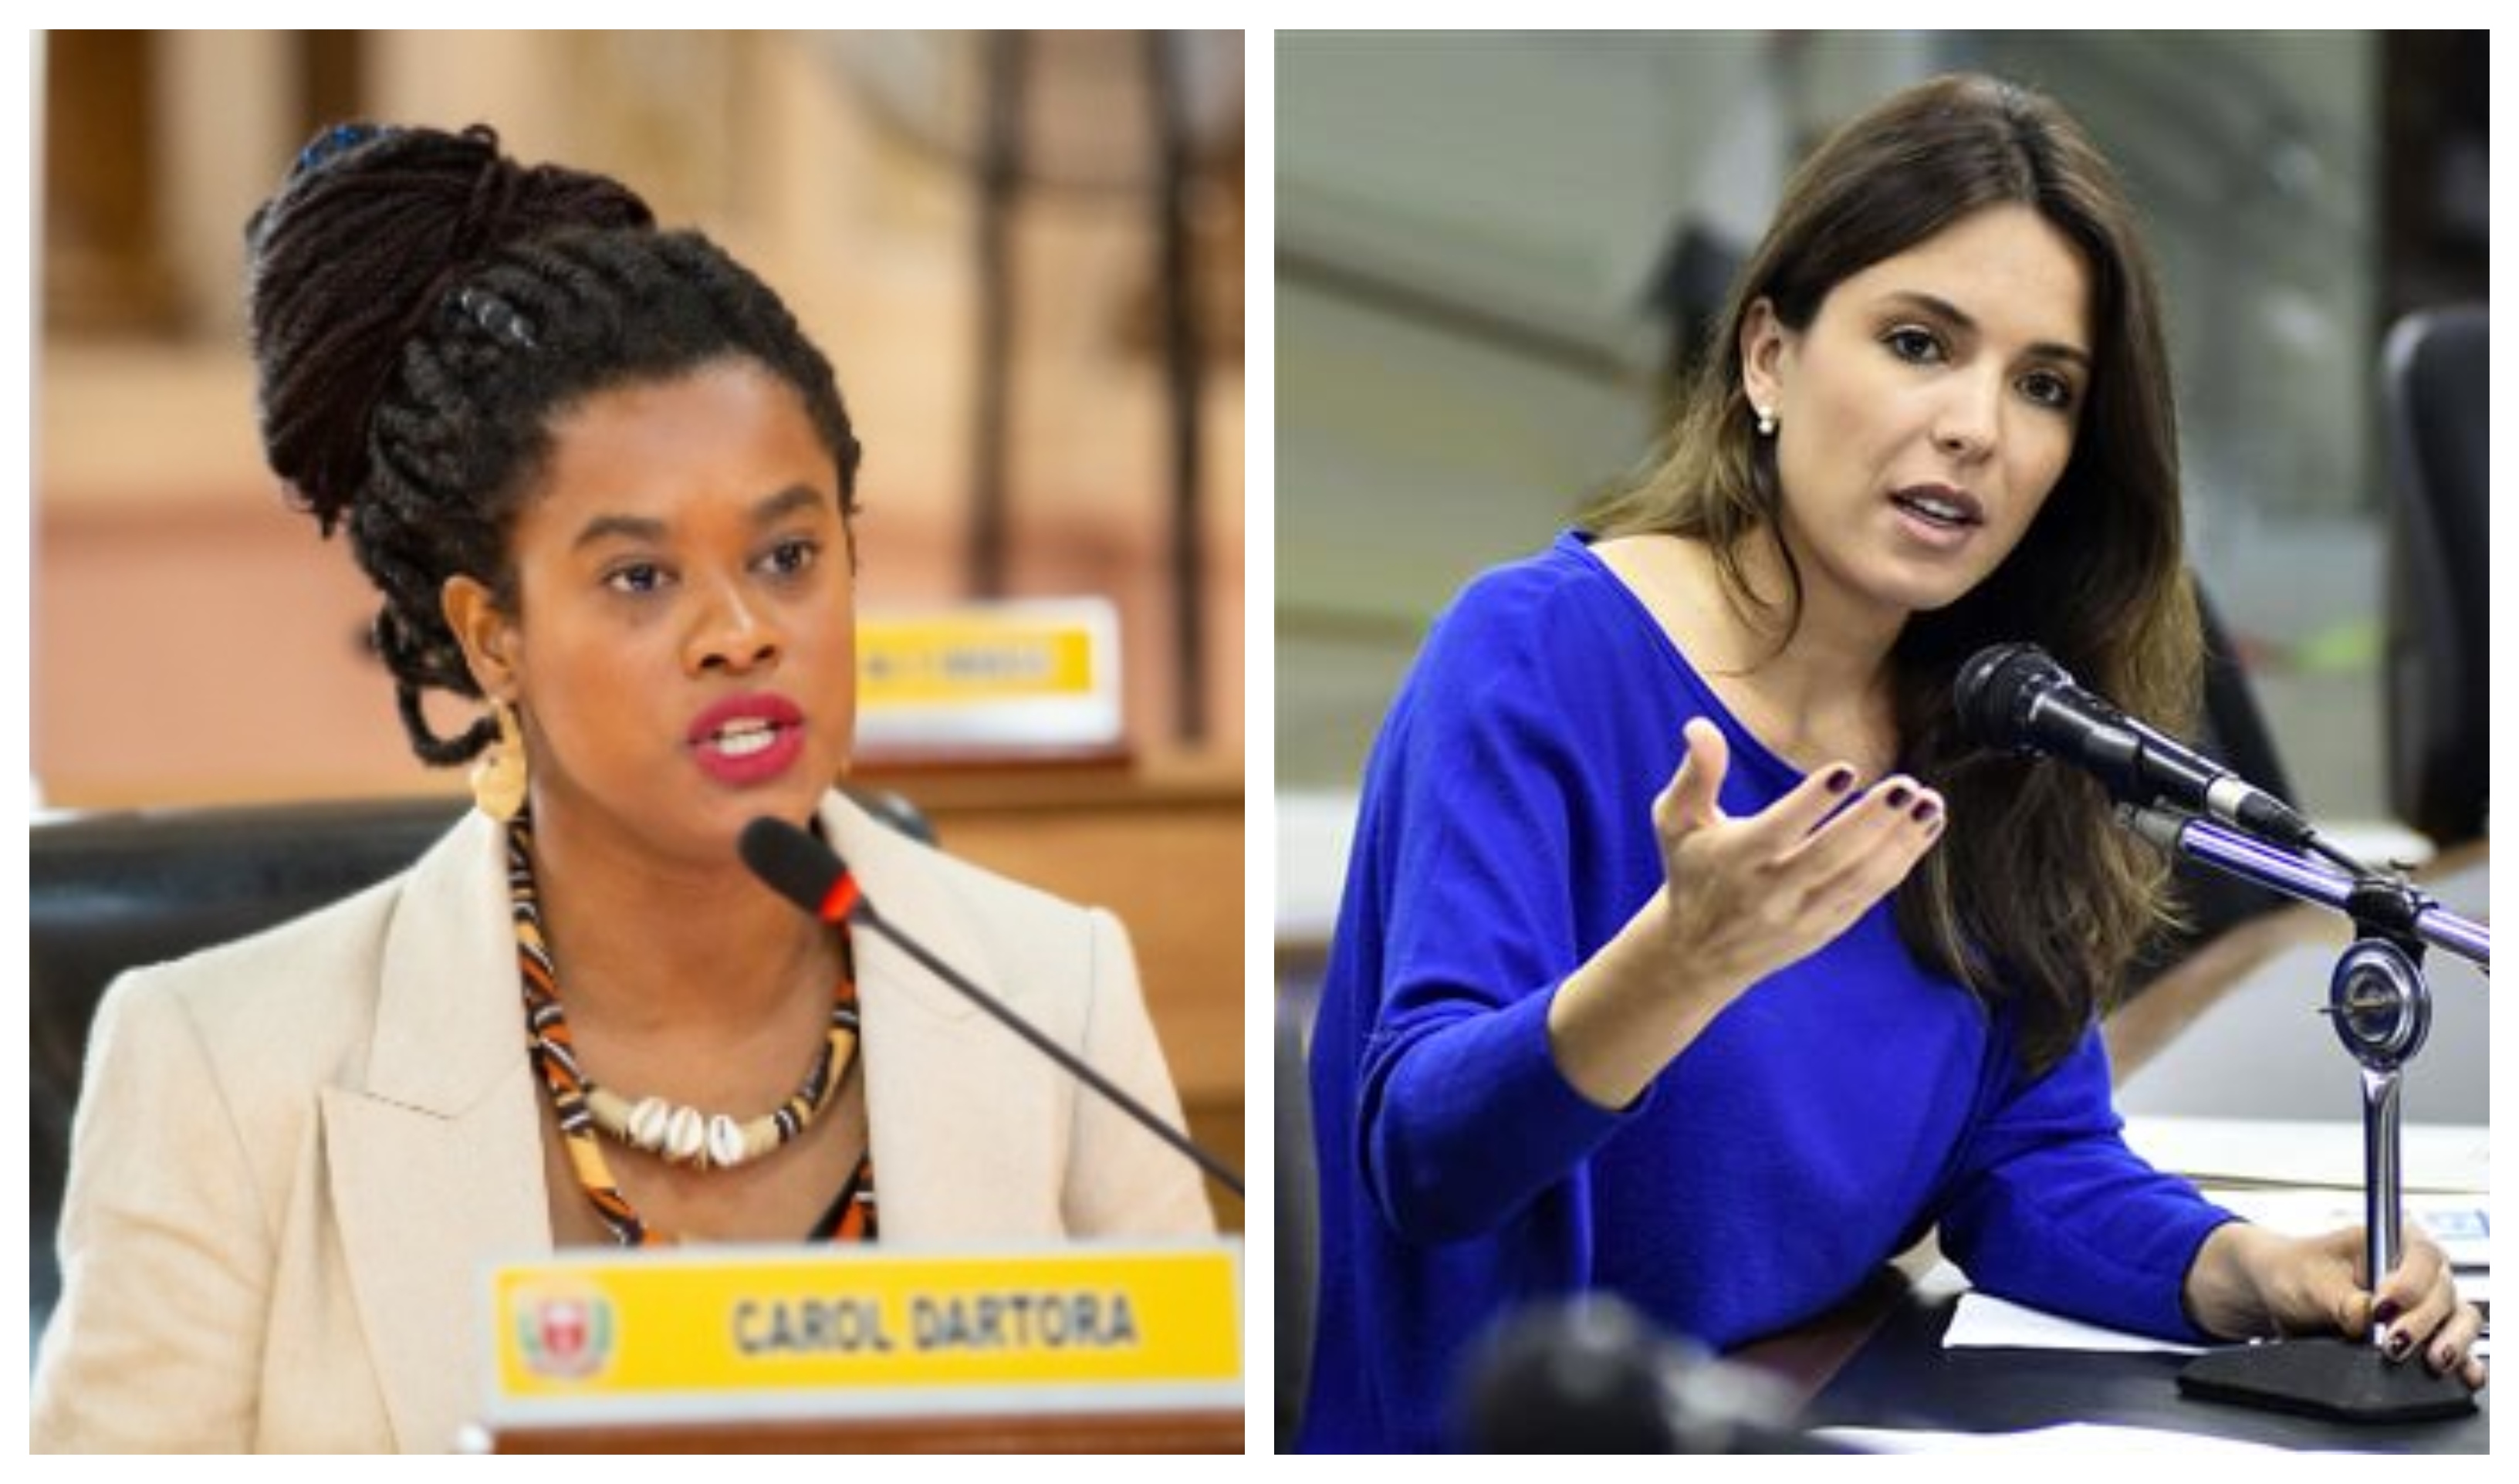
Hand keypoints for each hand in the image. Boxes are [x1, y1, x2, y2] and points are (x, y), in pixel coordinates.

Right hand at [1646, 718, 1944, 994]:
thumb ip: (1695, 774)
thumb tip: (1700, 726)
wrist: (1697, 954)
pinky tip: (1923, 829)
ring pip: (1858, 878)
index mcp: (1736, 860)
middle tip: (1905, 786)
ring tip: (1929, 803)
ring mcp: (1802, 914)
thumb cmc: (1691, 871)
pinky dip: (1900, 862)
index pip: (1778, 830)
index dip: (1812, 802)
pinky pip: (1869, 894)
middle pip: (1829, 857)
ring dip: (1898, 842)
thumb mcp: (1676, 822)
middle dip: (1871, 821)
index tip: (1847, 771)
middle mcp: (1771, 892)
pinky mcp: (1825, 928)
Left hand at [2187, 1222, 2486, 1387]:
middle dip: (2422, 1321)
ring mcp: (2425, 1302)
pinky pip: (2456, 1345)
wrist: (2280, 1294)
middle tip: (2394, 1344)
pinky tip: (2462, 1375)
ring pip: (2459, 1318)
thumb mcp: (2309, 1283)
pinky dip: (2463, 1360)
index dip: (2409, 1284)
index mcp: (2391, 1239)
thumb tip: (2366, 1321)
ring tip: (2432, 1362)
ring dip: (2451, 1342)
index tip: (2382, 1308)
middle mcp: (2417, 1269)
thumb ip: (2342, 1301)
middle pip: (2443, 1292)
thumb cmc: (2294, 1272)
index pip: (2422, 1256)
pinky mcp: (2425, 1333)